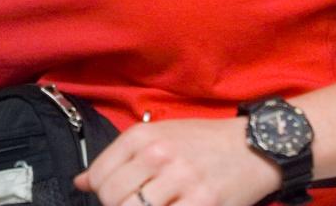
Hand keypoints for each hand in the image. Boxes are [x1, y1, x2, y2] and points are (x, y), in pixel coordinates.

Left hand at [74, 116, 280, 205]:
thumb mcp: (157, 137)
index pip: (98, 176)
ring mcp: (182, 180)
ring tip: (155, 204)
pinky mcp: (204, 201)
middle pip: (112, 197)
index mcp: (142, 136)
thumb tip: (80, 182)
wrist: (255, 146)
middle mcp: (158, 155)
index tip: (115, 195)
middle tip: (136, 202)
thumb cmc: (201, 143)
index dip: (100, 193)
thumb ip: (118, 159)